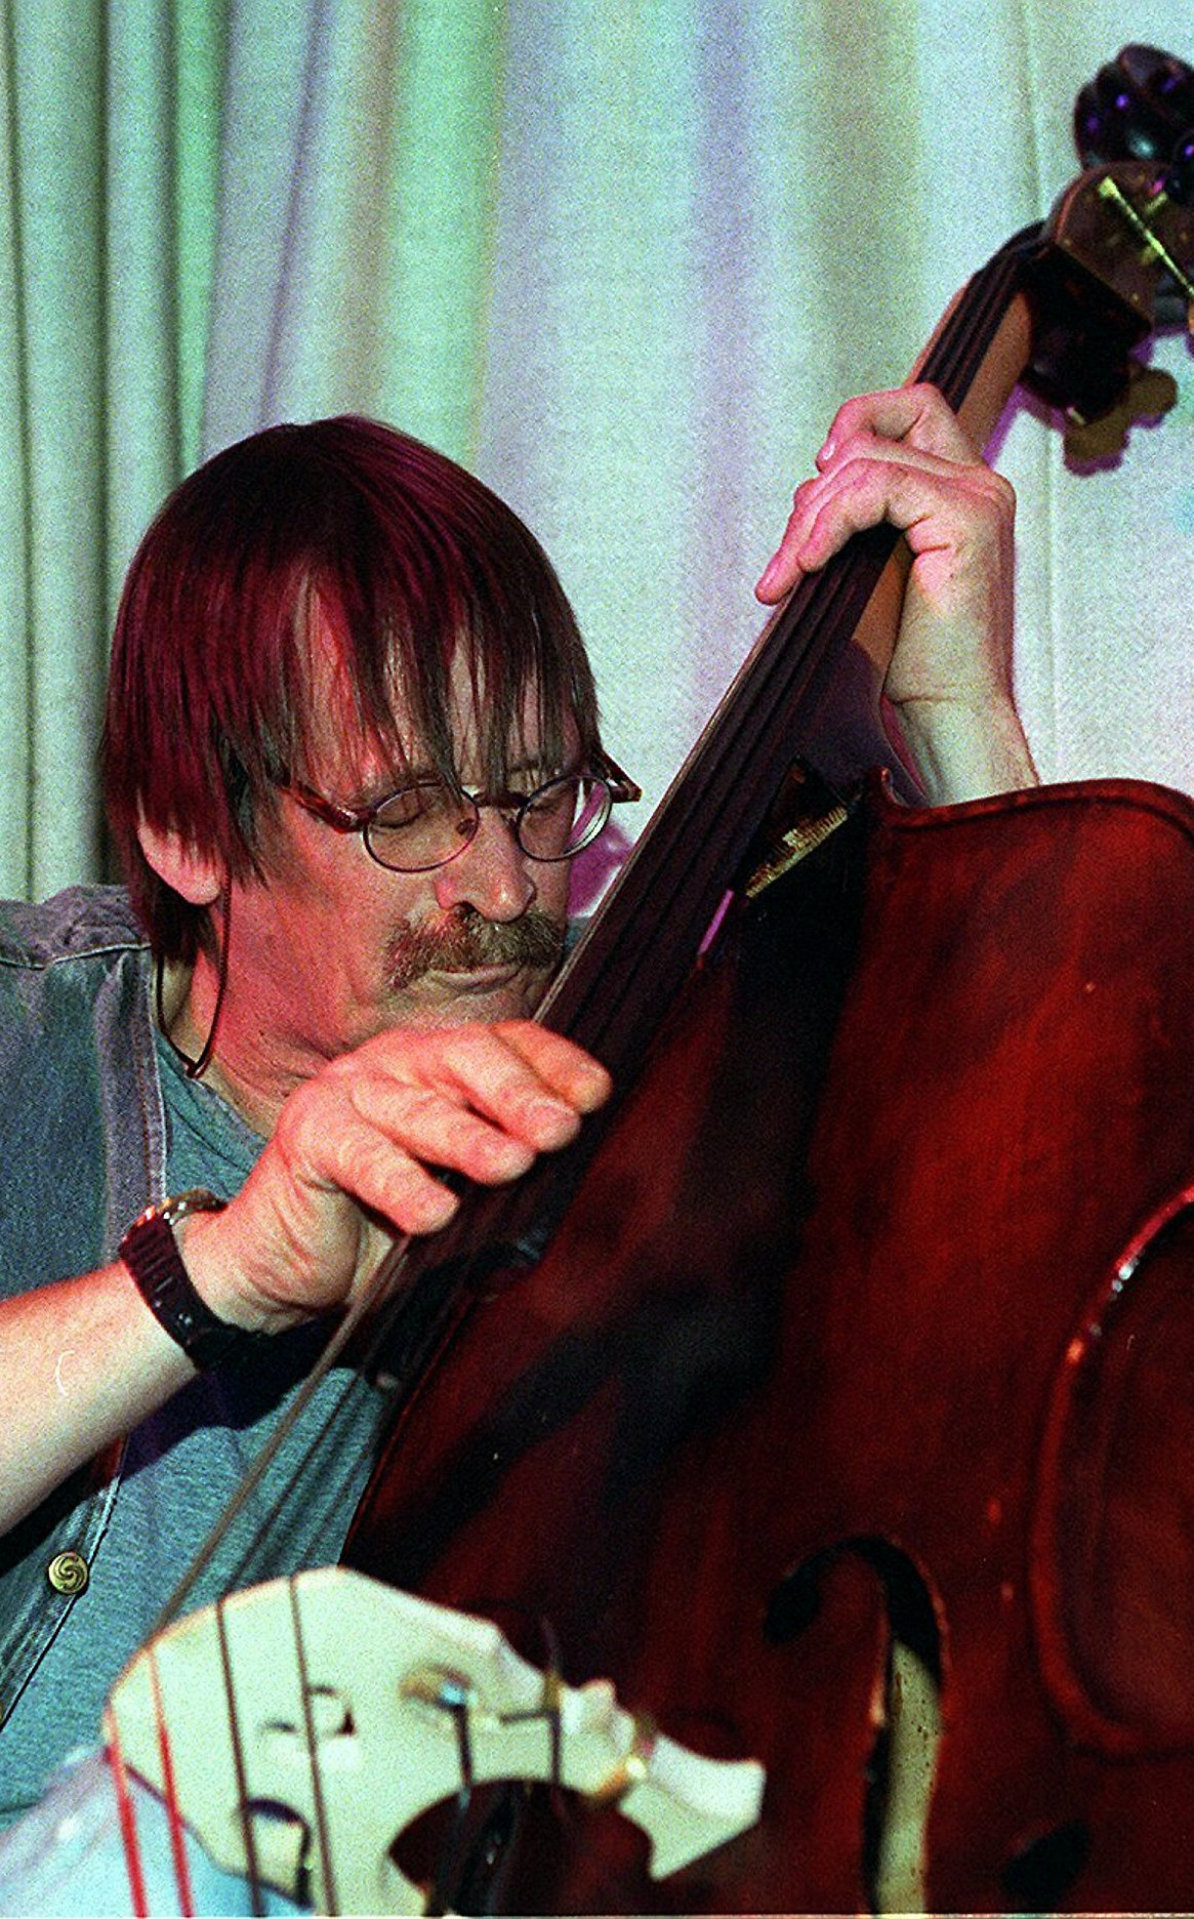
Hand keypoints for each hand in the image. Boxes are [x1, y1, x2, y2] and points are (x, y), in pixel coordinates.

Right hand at [184, 1021, 610, 1331]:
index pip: (507, 1042)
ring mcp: (348, 1089)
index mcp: (442, 1063)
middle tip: (560, 1129)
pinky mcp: (308, 1132)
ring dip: (466, 1138)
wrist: (285, 1263)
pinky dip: (399, 1185)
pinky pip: (360, 1155)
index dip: (554, 1063)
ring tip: (511, 1165)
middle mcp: (397, 1061)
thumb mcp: (460, 1193)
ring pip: (416, 1107)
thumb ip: (507, 1173)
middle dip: (518, 1093)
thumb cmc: (383, 1222)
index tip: (597, 1096)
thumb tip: (580, 1181)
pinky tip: (433, 1214)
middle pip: (465, 1058)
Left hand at [755, 384, 1035, 801]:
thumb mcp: (875, 567)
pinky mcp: (966, 517)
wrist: (950, 707)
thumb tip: (811, 484)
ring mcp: (978, 495)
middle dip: (814, 490)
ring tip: (789, 572)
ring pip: (864, 461)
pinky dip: (830, 522)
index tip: (816, 484)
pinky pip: (875, 488)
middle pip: (875, 429)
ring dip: (810, 517)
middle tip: (788, 557)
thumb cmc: (914, 655)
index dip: (855, 425)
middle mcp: (980, 482)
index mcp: (964, 489)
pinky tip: (811, 564)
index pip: (912, 406)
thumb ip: (859, 516)